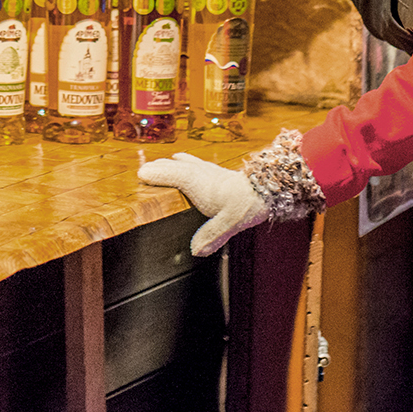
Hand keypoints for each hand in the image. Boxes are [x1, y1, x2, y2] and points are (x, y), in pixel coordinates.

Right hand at [138, 153, 268, 255]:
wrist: (270, 188)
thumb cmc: (248, 204)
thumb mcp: (230, 223)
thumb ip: (211, 235)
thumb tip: (195, 251)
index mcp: (201, 185)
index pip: (176, 176)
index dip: (159, 174)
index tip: (142, 174)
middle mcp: (204, 175)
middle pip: (178, 168)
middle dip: (161, 168)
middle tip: (144, 170)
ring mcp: (211, 172)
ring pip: (187, 164)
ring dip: (173, 164)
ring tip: (161, 163)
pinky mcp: (219, 173)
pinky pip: (197, 165)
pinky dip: (186, 162)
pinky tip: (185, 160)